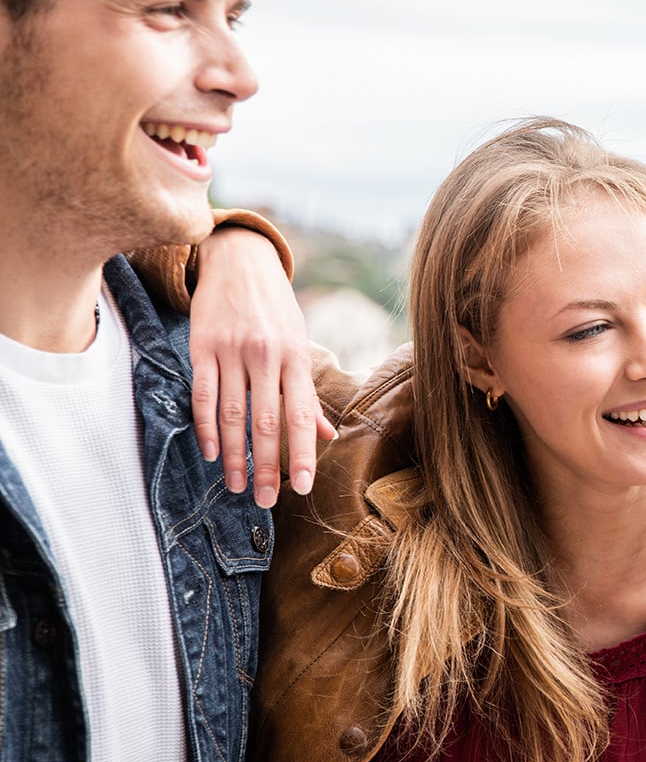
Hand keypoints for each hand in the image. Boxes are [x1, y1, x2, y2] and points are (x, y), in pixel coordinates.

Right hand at [189, 226, 335, 506]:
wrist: (240, 262)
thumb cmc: (276, 311)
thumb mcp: (299, 345)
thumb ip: (308, 393)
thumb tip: (327, 434)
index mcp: (296, 359)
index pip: (301, 415)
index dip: (302, 453)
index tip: (302, 486)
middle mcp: (267, 356)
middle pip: (266, 421)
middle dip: (267, 465)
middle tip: (266, 500)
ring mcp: (233, 351)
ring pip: (233, 414)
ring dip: (234, 455)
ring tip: (236, 486)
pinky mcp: (202, 346)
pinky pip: (203, 394)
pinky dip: (207, 426)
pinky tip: (211, 452)